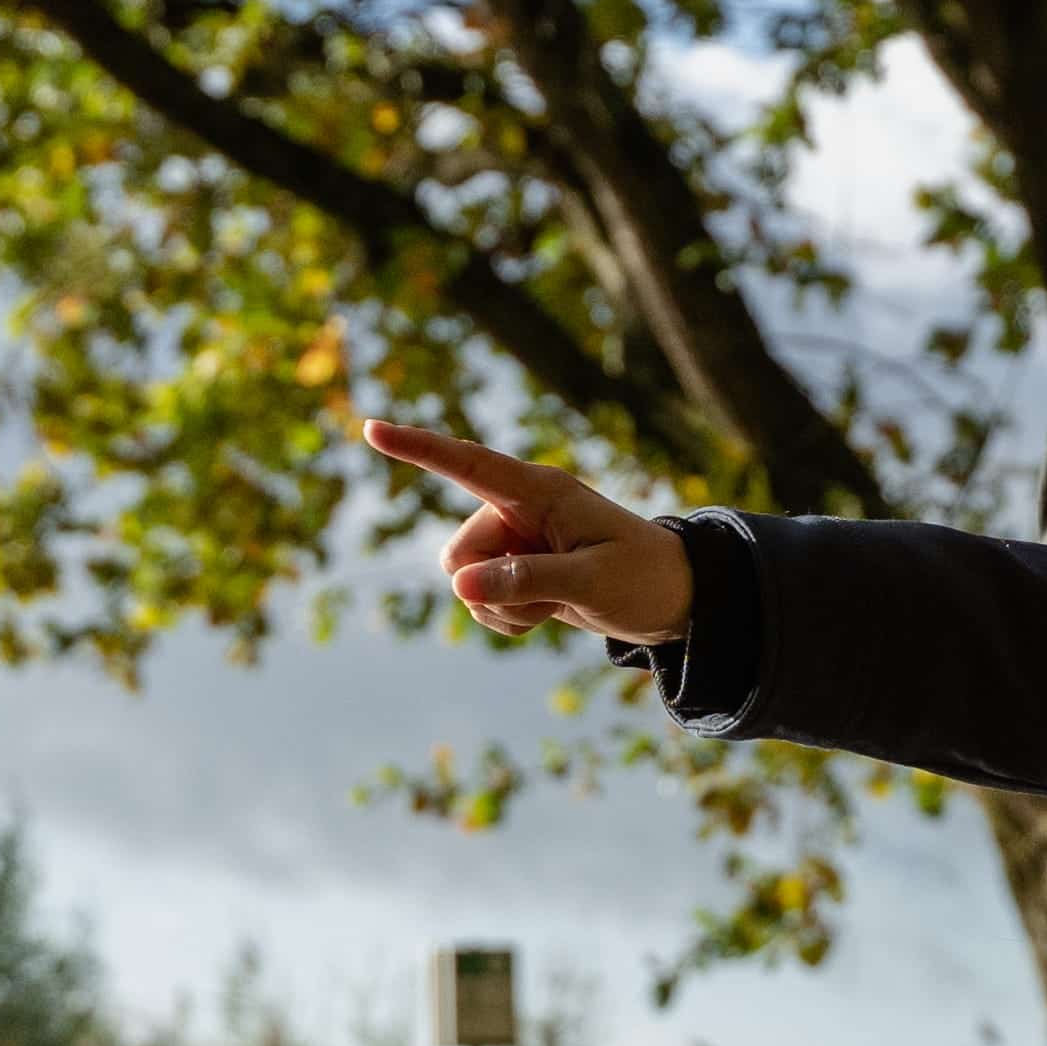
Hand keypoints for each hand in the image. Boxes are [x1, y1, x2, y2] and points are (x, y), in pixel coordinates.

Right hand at [352, 417, 692, 642]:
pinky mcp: (516, 568)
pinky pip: (482, 602)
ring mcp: (515, 539)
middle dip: (491, 586)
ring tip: (558, 601)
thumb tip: (460, 588)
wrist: (674, 600)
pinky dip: (510, 617)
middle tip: (552, 593)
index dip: (418, 448)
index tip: (372, 429)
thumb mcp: (590, 582)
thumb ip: (526, 581)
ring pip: (467, 582)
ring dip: (505, 607)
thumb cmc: (643, 578)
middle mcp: (519, 509)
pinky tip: (551, 610)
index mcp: (541, 491)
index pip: (468, 464)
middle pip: (460, 554)